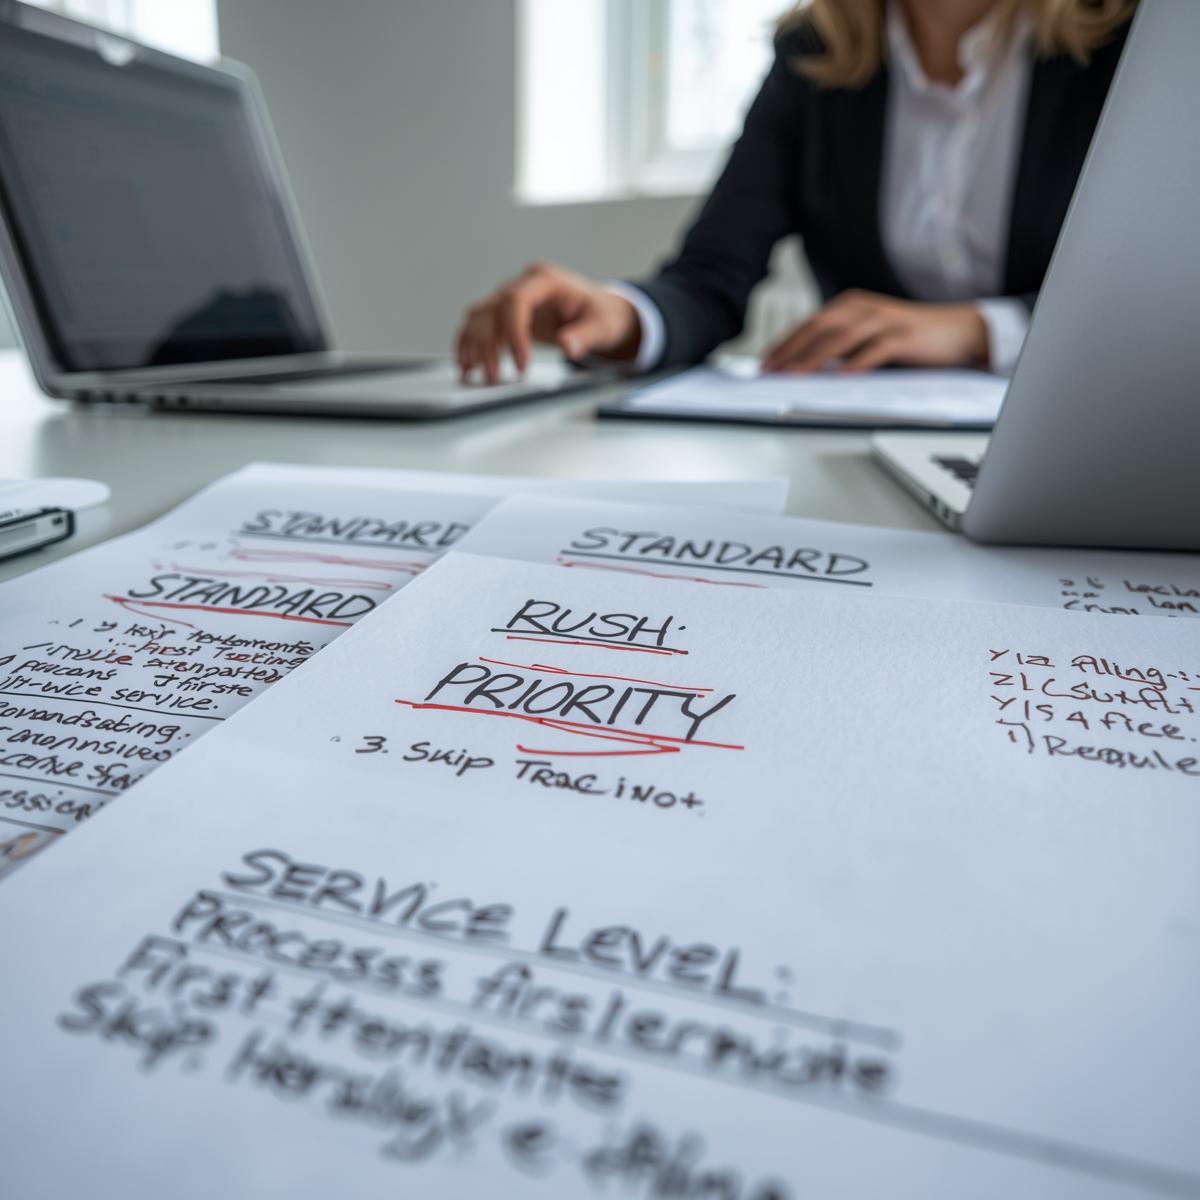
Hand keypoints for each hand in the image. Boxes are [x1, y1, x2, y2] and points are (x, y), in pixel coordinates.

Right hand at [455, 262, 640, 383]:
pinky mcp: (504, 314)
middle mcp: (522, 285)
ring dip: (473, 344)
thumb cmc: (600, 314)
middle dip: (487, 344)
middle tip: (494, 377)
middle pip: (491, 309)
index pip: (517, 301)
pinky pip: (478, 325)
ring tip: (471, 373)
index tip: (521, 365)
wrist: (597, 311)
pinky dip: (469, 344)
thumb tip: (568, 346)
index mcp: (545, 280)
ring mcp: (509, 298)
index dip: (514, 333)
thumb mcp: (602, 325)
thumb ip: (586, 335)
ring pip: (479, 316)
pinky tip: (466, 364)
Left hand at [761, 290, 988, 373]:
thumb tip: (803, 367)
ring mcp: (883, 320)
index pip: (808, 325)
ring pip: (841, 338)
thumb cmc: (906, 338)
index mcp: (849, 306)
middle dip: (791, 351)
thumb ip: (838, 347)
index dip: (784, 344)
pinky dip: (857, 363)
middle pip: (818, 328)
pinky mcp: (904, 336)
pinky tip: (841, 378)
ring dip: (815, 358)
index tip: (764, 364)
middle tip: (771, 371)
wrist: (956, 331)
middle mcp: (863, 308)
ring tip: (796, 375)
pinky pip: (876, 350)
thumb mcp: (866, 337)